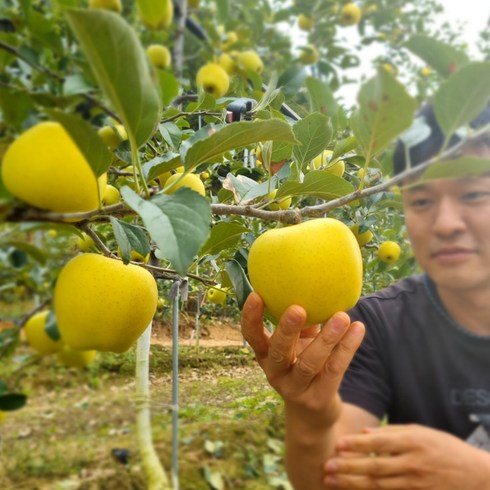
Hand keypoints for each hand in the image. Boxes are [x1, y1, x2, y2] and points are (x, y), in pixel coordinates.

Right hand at [241, 292, 364, 426]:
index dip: (251, 317)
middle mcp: (275, 373)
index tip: (256, 295)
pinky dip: (347, 348)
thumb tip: (310, 282)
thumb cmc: (303, 364)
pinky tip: (358, 328)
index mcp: (265, 355)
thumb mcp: (297, 344)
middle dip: (287, 330)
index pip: (251, 337)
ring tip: (342, 316)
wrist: (313, 412)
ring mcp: (296, 388)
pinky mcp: (318, 398)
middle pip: (278, 352)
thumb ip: (301, 322)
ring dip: (327, 338)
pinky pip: (335, 370)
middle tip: (297, 309)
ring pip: (310, 363)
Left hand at [324, 424, 489, 488]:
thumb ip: (393, 432)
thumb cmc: (445, 449)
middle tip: (327, 467)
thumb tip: (365, 432)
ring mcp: (416, 484)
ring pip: (378, 485)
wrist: (476, 476)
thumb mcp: (422, 432)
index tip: (338, 444)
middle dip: (348, 468)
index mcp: (413, 442)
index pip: (379, 443)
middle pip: (374, 467)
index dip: (357, 445)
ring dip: (352, 483)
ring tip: (332, 480)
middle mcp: (413, 464)